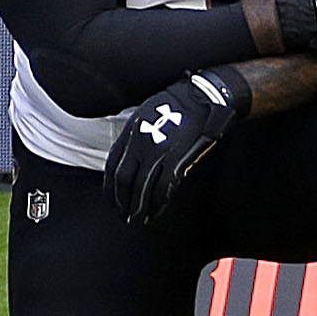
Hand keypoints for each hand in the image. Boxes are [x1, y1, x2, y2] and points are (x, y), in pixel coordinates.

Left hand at [105, 63, 249, 223]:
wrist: (206, 96)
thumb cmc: (180, 104)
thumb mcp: (147, 113)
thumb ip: (136, 137)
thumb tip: (130, 160)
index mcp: (131, 129)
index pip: (112, 165)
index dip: (110, 188)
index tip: (112, 201)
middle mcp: (140, 141)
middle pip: (124, 179)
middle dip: (122, 201)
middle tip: (124, 216)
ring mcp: (158, 150)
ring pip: (142, 187)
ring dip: (139, 207)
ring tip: (139, 219)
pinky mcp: (177, 158)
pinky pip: (164, 186)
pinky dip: (159, 202)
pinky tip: (158, 210)